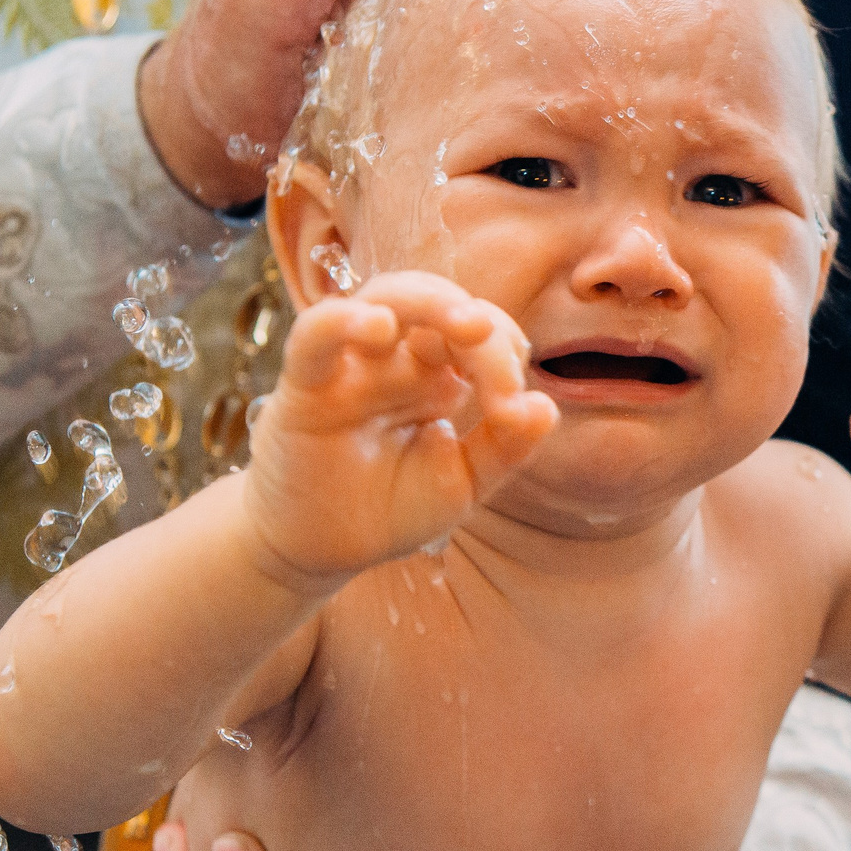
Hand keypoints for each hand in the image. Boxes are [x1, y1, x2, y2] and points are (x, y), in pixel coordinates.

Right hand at [245, 271, 556, 588]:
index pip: (480, 338)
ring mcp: (352, 367)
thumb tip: (545, 407)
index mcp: (438, 376)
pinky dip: (343, 321)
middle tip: (505, 350)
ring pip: (384, 299)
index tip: (514, 412)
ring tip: (467, 325)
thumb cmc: (389, 507)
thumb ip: (505, 447)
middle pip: (439, 305)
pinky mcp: (304, 386)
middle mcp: (396, 360)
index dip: (504, 359)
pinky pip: (316, 335)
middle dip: (478, 321)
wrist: (321, 551)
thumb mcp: (462, 483)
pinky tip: (380, 327)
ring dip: (429, 302)